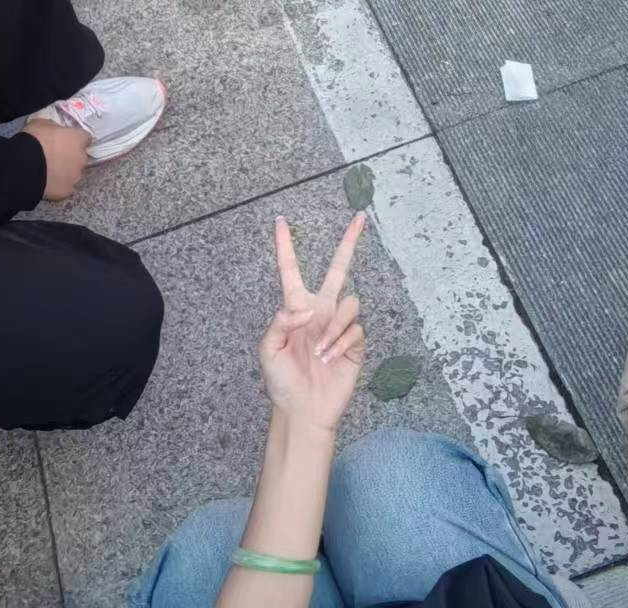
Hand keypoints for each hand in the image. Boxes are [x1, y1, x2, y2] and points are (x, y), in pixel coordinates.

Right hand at [23, 120, 89, 200]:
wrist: (23, 166)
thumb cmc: (33, 140)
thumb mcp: (41, 124)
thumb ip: (53, 128)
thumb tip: (54, 131)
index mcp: (78, 139)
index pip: (85, 138)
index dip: (75, 140)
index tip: (66, 141)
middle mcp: (82, 158)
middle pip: (80, 157)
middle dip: (71, 157)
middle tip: (55, 158)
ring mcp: (76, 176)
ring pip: (74, 174)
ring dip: (65, 172)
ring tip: (49, 173)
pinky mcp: (67, 191)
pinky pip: (65, 188)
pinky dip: (58, 186)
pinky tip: (47, 184)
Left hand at [261, 214, 365, 431]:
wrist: (302, 410)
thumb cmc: (281, 381)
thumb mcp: (268, 349)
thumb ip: (281, 321)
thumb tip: (307, 309)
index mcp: (296, 308)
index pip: (291, 271)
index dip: (285, 247)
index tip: (280, 221)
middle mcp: (320, 312)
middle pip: (338, 270)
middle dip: (349, 243)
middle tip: (359, 217)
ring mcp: (338, 326)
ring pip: (349, 303)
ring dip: (333, 327)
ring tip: (320, 351)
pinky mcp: (354, 344)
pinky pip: (355, 330)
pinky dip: (341, 343)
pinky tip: (331, 359)